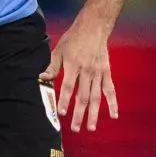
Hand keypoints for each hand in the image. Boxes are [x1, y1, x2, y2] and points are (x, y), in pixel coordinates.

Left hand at [39, 16, 117, 132]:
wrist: (93, 28)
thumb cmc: (73, 39)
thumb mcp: (59, 49)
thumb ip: (52, 66)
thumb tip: (42, 77)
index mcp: (73, 65)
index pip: (68, 86)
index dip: (64, 100)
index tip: (61, 112)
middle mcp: (87, 71)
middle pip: (82, 96)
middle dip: (78, 114)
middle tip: (75, 128)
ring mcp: (98, 73)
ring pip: (96, 97)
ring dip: (93, 113)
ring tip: (90, 127)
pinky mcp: (106, 73)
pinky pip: (110, 90)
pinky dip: (113, 104)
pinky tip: (113, 116)